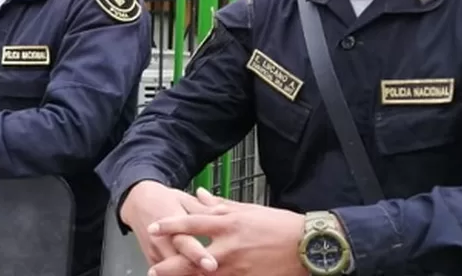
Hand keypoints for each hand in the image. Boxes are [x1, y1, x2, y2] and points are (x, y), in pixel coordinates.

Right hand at [120, 182, 217, 273]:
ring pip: (172, 271)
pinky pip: (168, 272)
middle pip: (179, 263)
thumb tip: (226, 213)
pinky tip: (196, 273)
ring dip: (191, 274)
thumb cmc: (163, 200)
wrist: (137, 202)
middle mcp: (161, 240)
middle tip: (213, 272)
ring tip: (208, 275)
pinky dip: (181, 274)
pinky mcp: (152, 260)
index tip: (211, 264)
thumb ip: (205, 210)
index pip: (184, 242)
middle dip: (197, 271)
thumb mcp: (185, 199)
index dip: (198, 255)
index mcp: (171, 222)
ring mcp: (155, 252)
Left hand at [147, 191, 305, 275]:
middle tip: (152, 269)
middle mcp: (230, 246)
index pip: (192, 223)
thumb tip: (200, 193)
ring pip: (205, 275)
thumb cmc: (279, 224)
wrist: (309, 246)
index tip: (153, 228)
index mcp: (229, 223)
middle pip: (193, 257)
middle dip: (170, 264)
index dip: (171, 225)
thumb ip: (220, 204)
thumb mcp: (247, 209)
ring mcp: (239, 267)